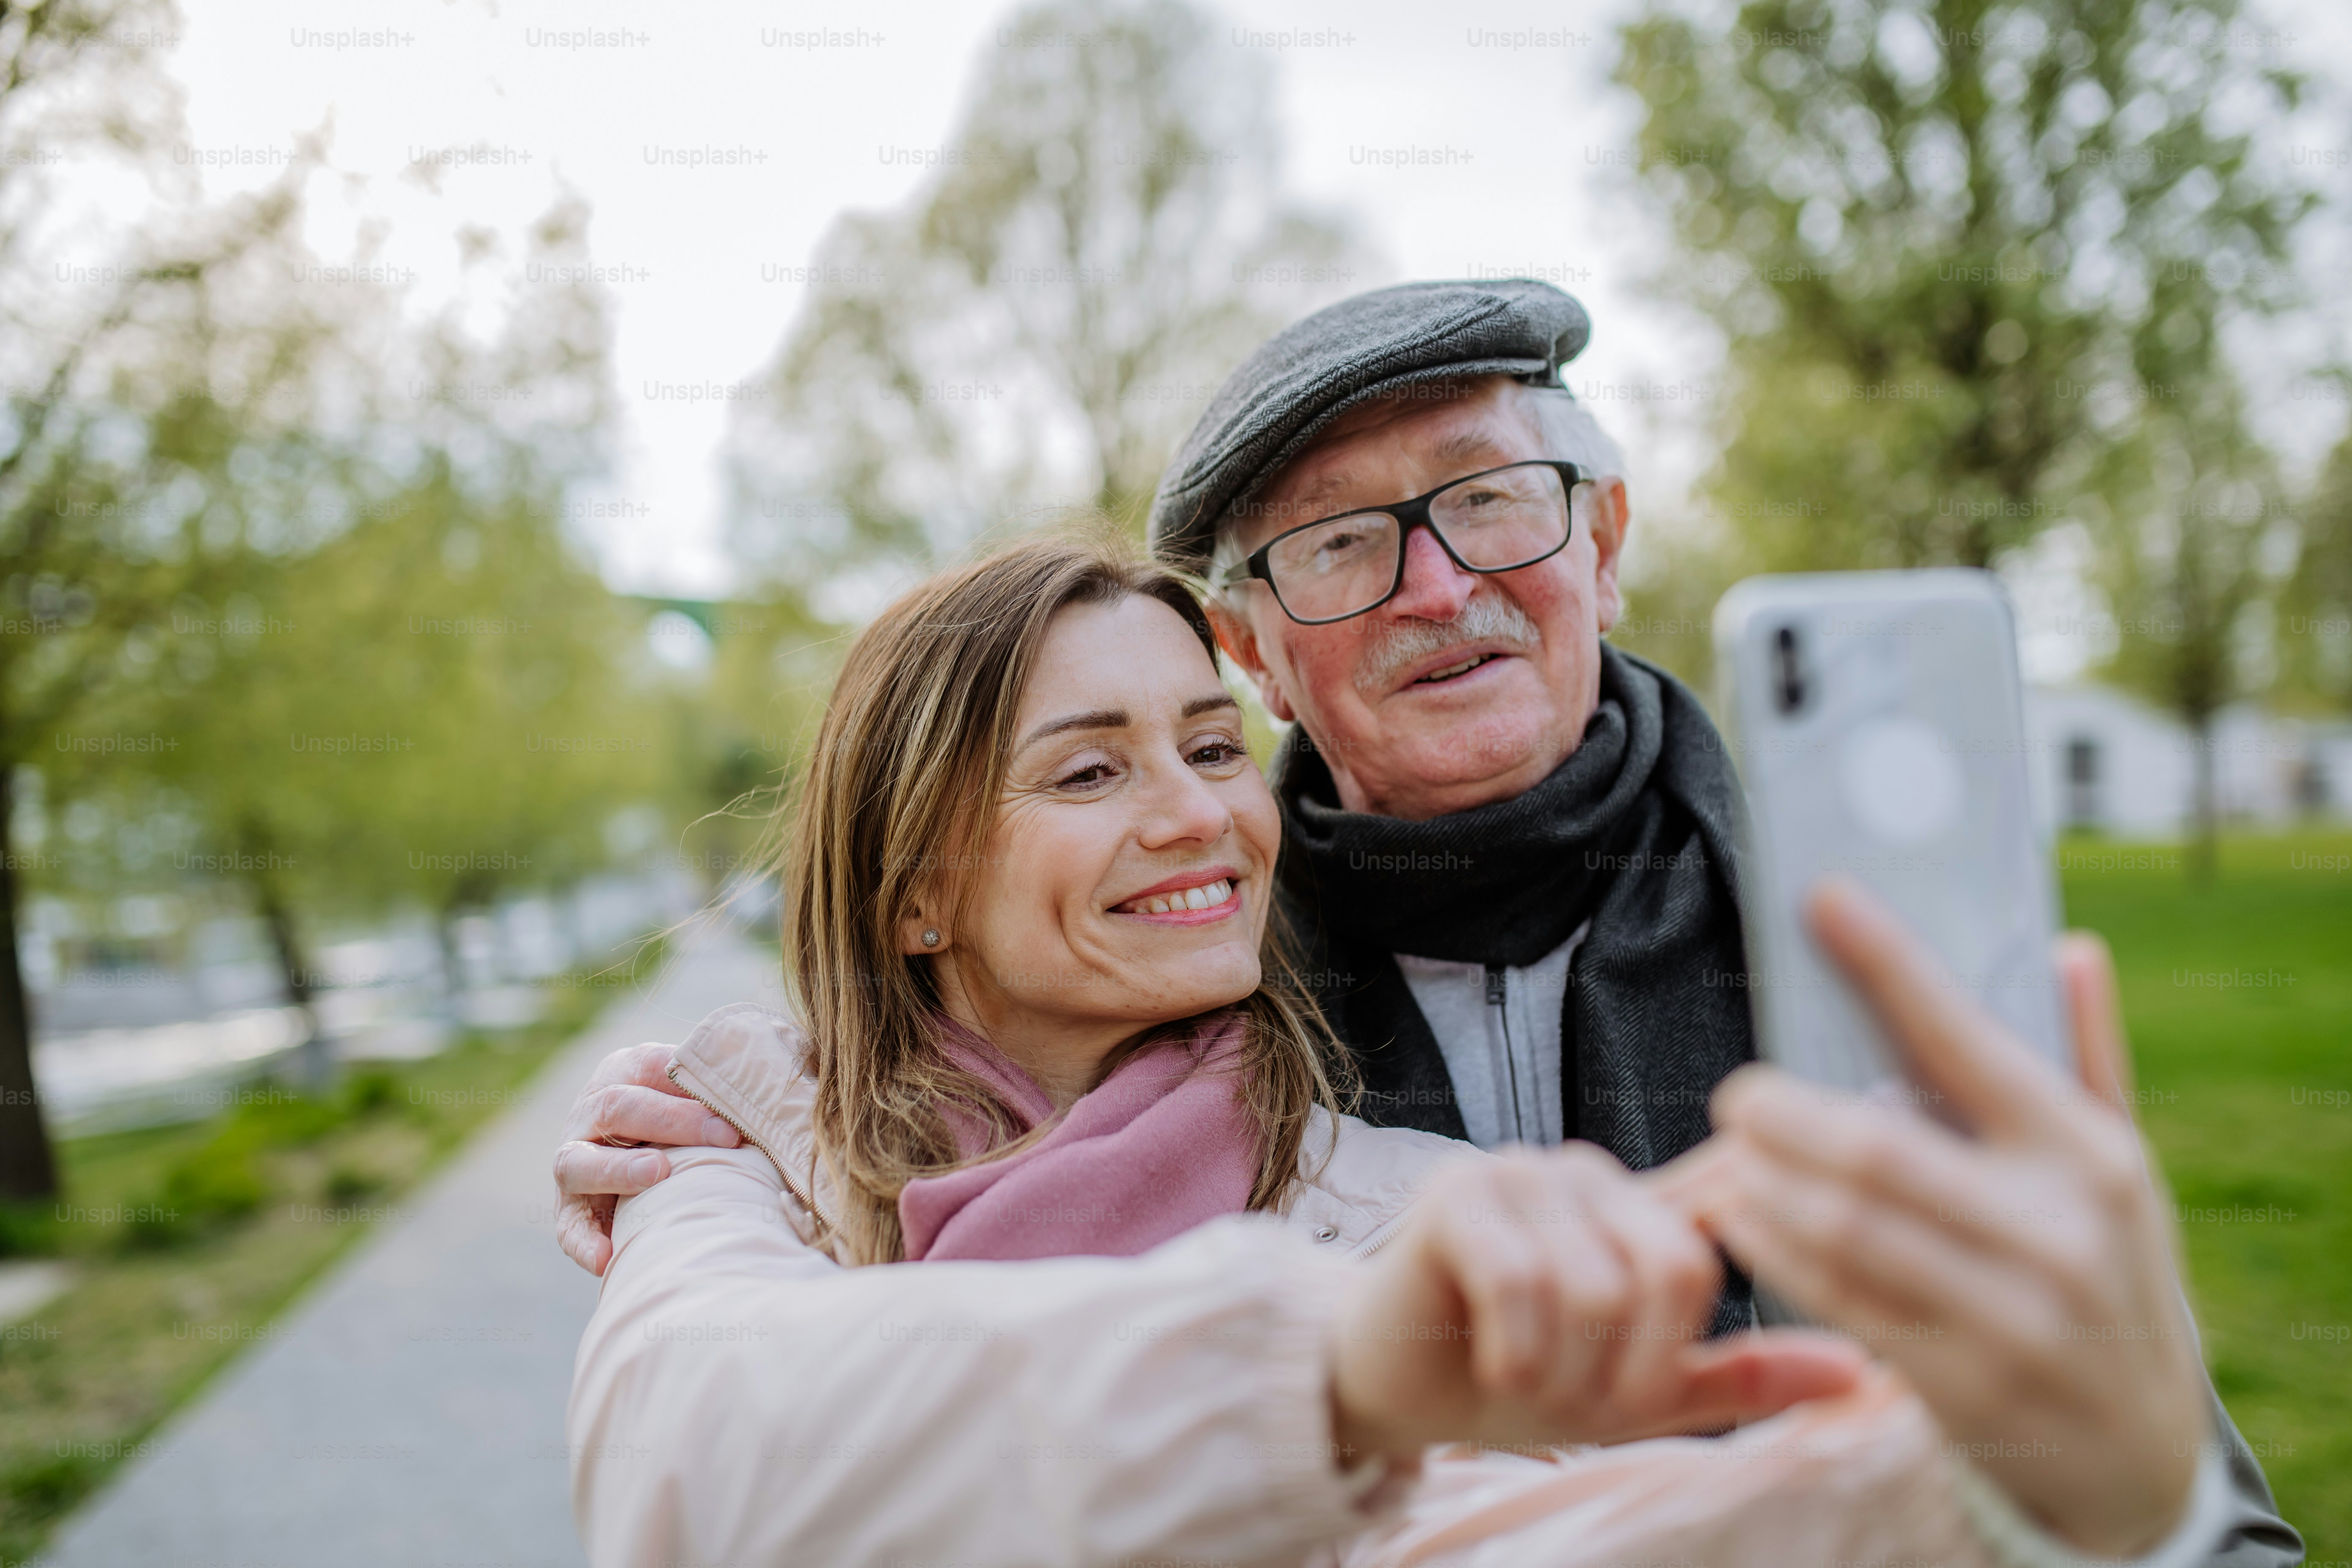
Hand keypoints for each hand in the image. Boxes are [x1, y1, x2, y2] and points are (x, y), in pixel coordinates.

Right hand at [553, 1043, 740, 1274]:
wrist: (639, 1148)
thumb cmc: (688, 1117)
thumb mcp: (699, 1091)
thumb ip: (722, 1085)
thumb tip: (773, 1084)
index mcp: (624, 1072)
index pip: (649, 1069)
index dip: (691, 1092)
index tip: (737, 1124)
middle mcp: (589, 1112)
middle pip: (615, 1107)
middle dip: (671, 1121)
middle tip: (723, 1139)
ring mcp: (574, 1160)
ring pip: (578, 1161)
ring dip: (619, 1169)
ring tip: (658, 1173)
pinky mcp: (570, 1207)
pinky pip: (567, 1225)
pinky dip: (583, 1242)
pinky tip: (606, 1258)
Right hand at [1326, 1142, 1865, 1463]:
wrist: (1389, 1384)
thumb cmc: (1513, 1375)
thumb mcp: (1639, 1392)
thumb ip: (1743, 1377)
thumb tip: (1863, 1374)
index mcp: (1642, 1210)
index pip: (1730, 1202)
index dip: (1765, 1209)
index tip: (1792, 1236)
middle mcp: (1592, 1175)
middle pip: (1675, 1267)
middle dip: (1634, 1366)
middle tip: (1581, 1397)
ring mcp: (1523, 1174)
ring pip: (1597, 1285)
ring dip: (1564, 1369)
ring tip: (1527, 1379)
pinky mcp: (1458, 1192)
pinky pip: (1521, 1280)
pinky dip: (1516, 1350)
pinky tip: (1493, 1362)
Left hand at [1673, 879, 2206, 1556]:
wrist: (2141, 1452)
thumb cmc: (2112, 1275)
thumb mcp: (2121, 1168)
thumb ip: (2087, 1056)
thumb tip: (2069, 946)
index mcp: (2089, 1156)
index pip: (1969, 1041)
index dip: (1890, 964)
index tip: (1825, 899)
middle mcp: (2054, 1231)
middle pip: (1877, 1149)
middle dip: (1785, 1113)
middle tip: (1739, 1092)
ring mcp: (2009, 1315)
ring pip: (1845, 1229)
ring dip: (1766, 1183)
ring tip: (1733, 1154)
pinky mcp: (1962, 1383)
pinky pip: (1839, 1301)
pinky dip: (1777, 1251)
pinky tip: (1744, 1218)